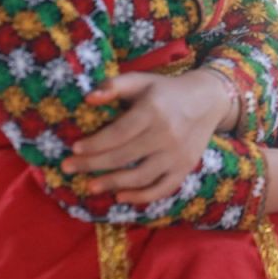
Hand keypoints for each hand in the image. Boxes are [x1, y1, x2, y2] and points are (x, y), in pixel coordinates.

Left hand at [62, 68, 232, 203]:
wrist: (208, 100)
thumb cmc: (166, 91)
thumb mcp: (141, 81)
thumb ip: (115, 85)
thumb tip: (88, 98)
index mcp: (153, 110)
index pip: (118, 133)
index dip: (95, 144)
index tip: (75, 149)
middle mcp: (167, 133)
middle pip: (124, 156)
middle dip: (92, 165)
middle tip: (69, 168)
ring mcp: (178, 153)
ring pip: (140, 176)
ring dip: (112, 183)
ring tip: (90, 186)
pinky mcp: (185, 167)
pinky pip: (162, 188)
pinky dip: (141, 197)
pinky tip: (121, 196)